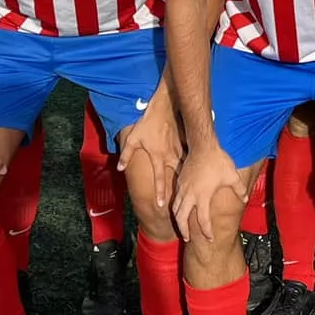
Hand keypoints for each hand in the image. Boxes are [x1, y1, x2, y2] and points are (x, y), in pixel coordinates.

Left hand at [119, 96, 183, 212]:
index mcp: (158, 157)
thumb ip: (126, 155)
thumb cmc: (147, 124)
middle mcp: (170, 156)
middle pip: (177, 177)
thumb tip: (119, 169)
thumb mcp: (132, 139)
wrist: (164, 108)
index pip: (160, 179)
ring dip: (187, 179)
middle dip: (180, 190)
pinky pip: (188, 158)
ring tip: (190, 192)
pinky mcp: (184, 144)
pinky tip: (194, 173)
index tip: (162, 206)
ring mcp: (179, 150)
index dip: (160, 193)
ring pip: (185, 168)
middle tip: (181, 203)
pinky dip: (191, 166)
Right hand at [172, 142, 245, 242]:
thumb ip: (239, 189)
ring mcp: (182, 188)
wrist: (203, 145)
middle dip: (184, 231)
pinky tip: (180, 209)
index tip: (210, 239)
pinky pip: (175, 198)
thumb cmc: (218, 161)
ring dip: (178, 220)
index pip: (203, 220)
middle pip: (181, 218)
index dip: (207, 232)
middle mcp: (190, 194)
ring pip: (175, 209)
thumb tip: (245, 199)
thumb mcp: (232, 176)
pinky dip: (176, 207)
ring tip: (182, 227)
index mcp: (203, 196)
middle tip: (188, 239)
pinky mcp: (179, 181)